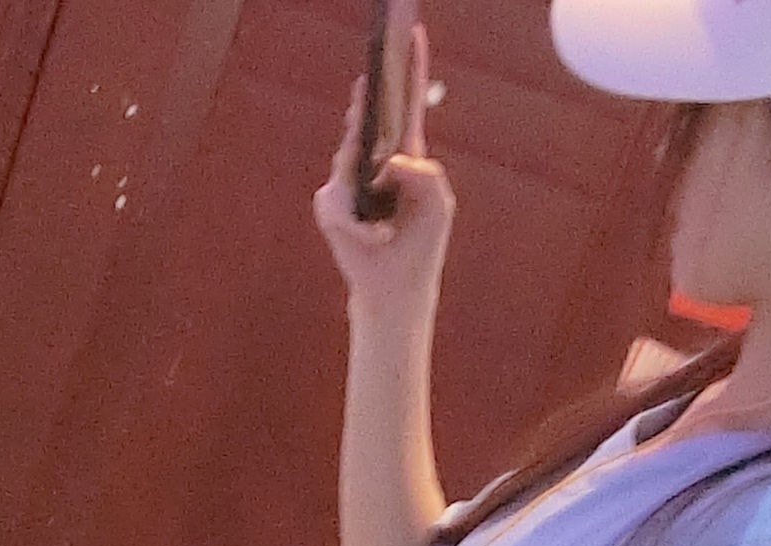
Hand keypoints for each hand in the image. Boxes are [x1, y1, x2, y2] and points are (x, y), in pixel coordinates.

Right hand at [312, 23, 455, 318]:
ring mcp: (348, 181)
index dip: (410, 68)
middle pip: (363, 118)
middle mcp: (373, 161)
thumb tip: (390, 160)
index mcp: (407, 156)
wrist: (396, 288)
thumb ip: (426, 176)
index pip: (407, 103)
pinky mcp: (331, 205)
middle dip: (362, 104)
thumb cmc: (421, 245)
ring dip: (366, 200)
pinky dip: (359, 226)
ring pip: (347, 163)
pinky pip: (338, 202)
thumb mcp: (439, 206)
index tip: (412, 32)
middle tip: (365, 84)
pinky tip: (373, 241)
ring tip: (383, 232)